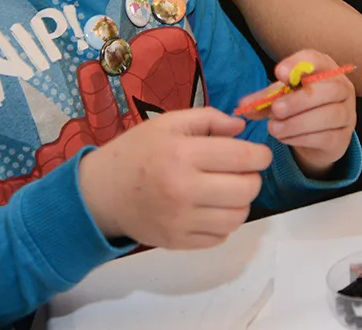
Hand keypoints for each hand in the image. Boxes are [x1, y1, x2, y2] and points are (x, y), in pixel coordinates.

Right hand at [77, 106, 271, 249]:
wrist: (101, 192)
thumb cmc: (136, 151)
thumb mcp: (168, 123)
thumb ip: (208, 119)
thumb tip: (242, 129)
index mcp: (182, 154)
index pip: (242, 158)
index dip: (260, 155)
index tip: (259, 154)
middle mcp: (184, 190)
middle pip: (246, 190)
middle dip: (252, 178)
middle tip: (241, 171)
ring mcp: (182, 221)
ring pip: (238, 217)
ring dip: (241, 202)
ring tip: (227, 190)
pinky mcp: (179, 242)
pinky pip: (220, 237)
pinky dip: (223, 222)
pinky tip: (211, 208)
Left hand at [265, 50, 356, 176]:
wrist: (316, 139)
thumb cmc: (298, 108)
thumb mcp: (281, 98)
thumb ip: (264, 99)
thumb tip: (242, 105)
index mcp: (326, 69)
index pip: (316, 59)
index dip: (298, 64)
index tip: (278, 73)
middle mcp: (342, 88)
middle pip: (327, 89)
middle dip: (299, 100)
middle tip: (276, 109)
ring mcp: (347, 114)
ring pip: (329, 115)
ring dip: (298, 122)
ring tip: (274, 128)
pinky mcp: (343, 138)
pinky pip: (326, 137)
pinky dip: (302, 138)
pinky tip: (285, 138)